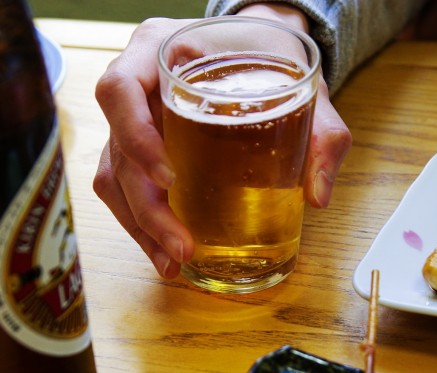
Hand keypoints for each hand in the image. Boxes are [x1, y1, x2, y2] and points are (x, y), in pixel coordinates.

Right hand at [93, 6, 351, 278]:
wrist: (260, 47)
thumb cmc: (269, 54)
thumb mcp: (302, 80)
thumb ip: (322, 131)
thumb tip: (318, 193)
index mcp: (158, 50)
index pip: (120, 90)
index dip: (135, 136)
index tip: (168, 176)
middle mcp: (135, 84)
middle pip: (117, 150)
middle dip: (147, 207)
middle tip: (182, 246)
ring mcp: (132, 120)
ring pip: (114, 178)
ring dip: (140, 226)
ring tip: (173, 261)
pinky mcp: (140, 149)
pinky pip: (126, 189)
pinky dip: (143, 225)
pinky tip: (166, 253)